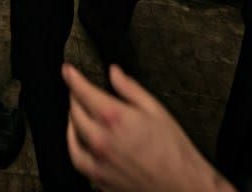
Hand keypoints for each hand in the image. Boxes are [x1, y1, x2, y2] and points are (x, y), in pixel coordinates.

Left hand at [64, 63, 234, 191]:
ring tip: (76, 117)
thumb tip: (114, 73)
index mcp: (113, 118)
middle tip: (78, 91)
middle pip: (74, 114)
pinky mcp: (101, 183)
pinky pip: (81, 164)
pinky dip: (79, 150)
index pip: (82, 91)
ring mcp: (99, 165)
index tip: (67, 70)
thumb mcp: (155, 109)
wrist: (183, 187)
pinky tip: (85, 145)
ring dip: (71, 126)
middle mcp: (101, 141)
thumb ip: (129, 88)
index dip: (72, 77)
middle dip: (74, 99)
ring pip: (72, 141)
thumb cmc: (173, 151)